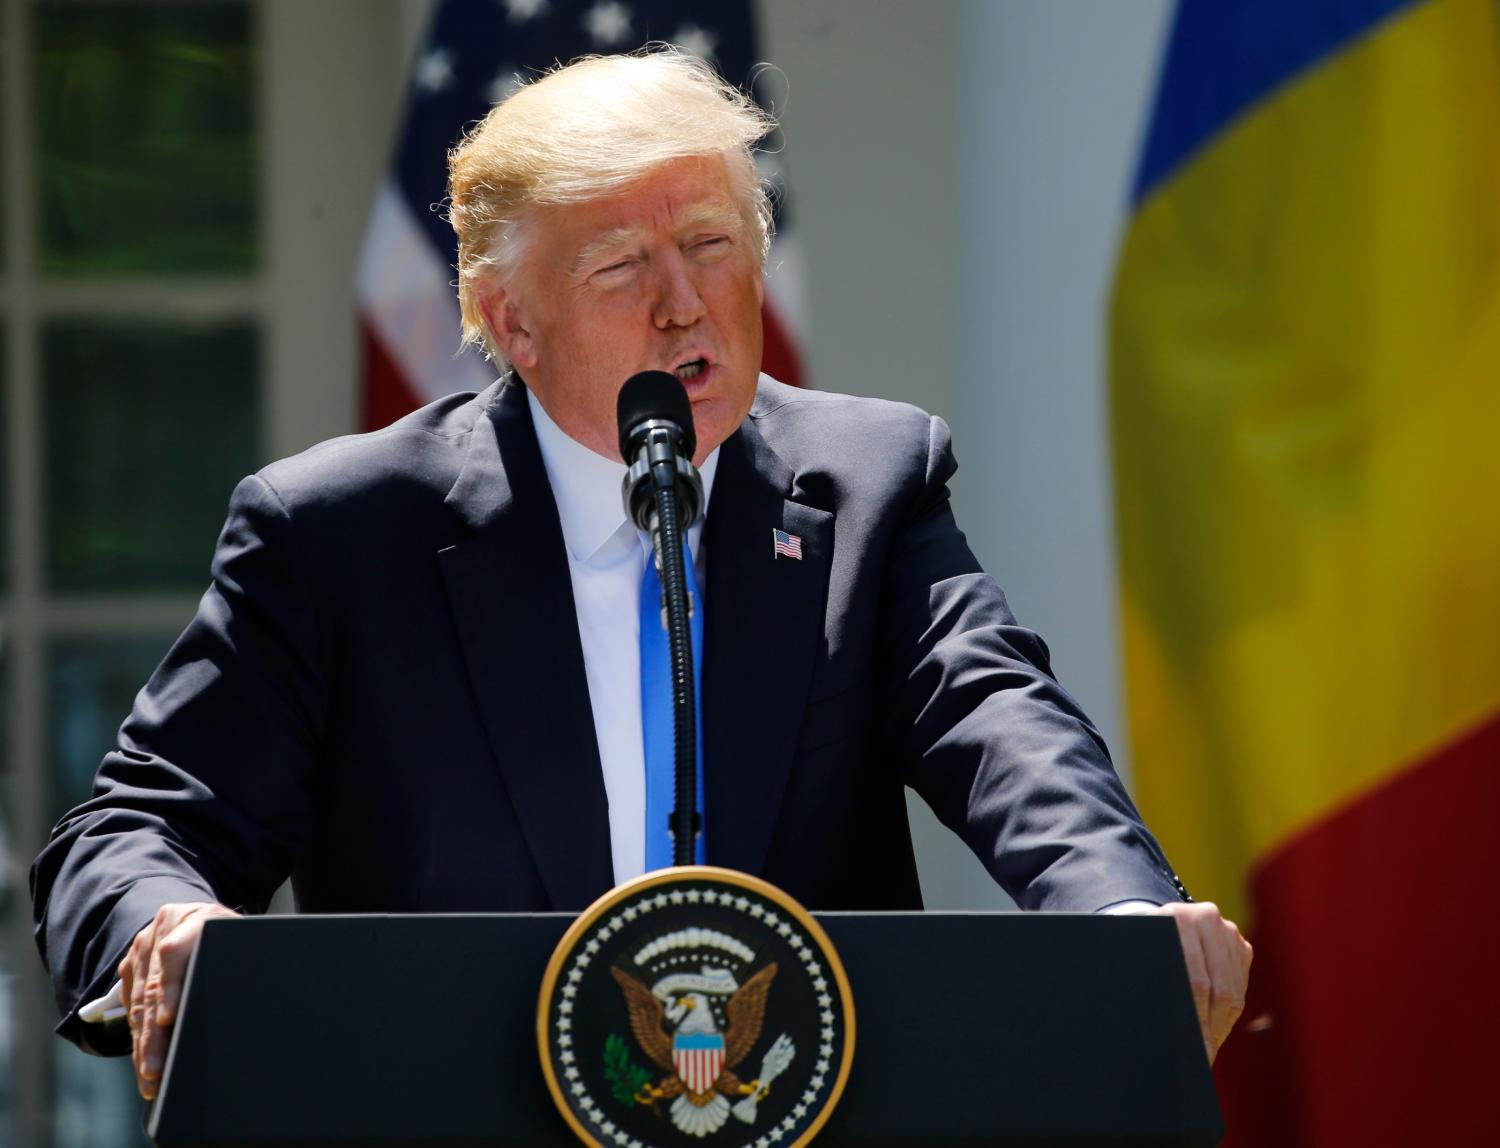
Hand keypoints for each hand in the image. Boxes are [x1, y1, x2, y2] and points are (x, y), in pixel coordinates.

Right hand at [118, 901, 239, 1098]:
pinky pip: (130, 1007)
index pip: (174, 953)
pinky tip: (144, 1063)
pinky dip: (138, 1038)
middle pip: (153, 987)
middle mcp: (162, 930)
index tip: (169, 1019)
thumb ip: (236, 963)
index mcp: (195, 919)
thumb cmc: (232, 938)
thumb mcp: (239, 942)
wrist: (203, 917)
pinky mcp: (130, 967)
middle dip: (154, 1033)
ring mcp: (142, 948)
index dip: (170, 988)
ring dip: (143, 1044)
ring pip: (139, 1002)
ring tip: (150, 1077)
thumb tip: (243, 1006)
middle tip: (156, 1069)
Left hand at [1154, 901, 1251, 1063]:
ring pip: (1233, 991)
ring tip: (1209, 1049)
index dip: (1196, 1019)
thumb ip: (1159, 985)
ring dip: (1221, 1025)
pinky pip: (1241, 986)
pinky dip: (1229, 1013)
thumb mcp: (1145, 960)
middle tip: (1203, 1057)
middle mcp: (1207, 919)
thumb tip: (1180, 1036)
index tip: (1191, 1046)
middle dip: (1211, 1028)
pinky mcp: (1240, 945)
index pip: (1195, 982)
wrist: (1160, 924)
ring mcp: (1228, 931)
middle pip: (1219, 989)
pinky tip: (1216, 1030)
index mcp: (1178, 919)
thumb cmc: (1146, 949)